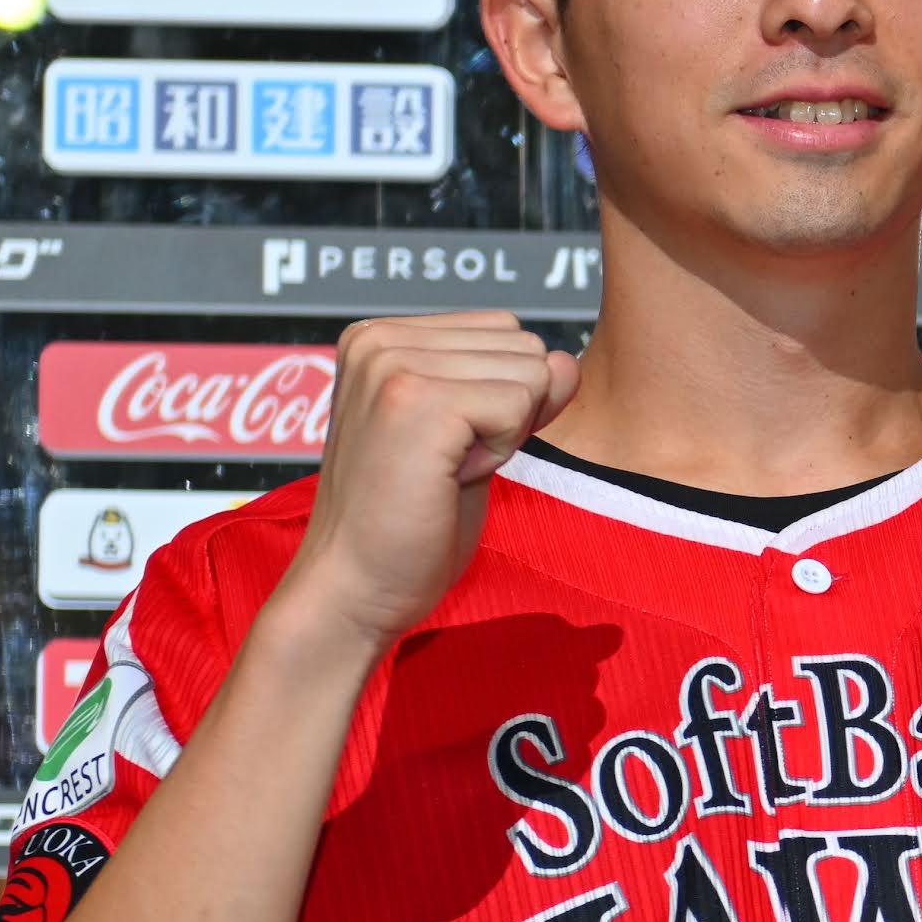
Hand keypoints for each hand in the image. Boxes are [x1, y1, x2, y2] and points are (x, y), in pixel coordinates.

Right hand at [275, 311, 583, 652]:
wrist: (353, 588)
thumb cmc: (408, 525)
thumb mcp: (474, 440)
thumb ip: (518, 391)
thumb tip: (567, 362)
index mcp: (381, 337)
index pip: (505, 332)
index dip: (499, 400)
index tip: (441, 447)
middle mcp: (379, 339)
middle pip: (524, 347)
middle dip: (505, 415)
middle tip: (441, 465)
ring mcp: (392, 364)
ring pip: (529, 372)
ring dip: (502, 436)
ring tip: (440, 471)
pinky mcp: (415, 400)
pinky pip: (519, 404)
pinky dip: (498, 454)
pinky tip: (446, 479)